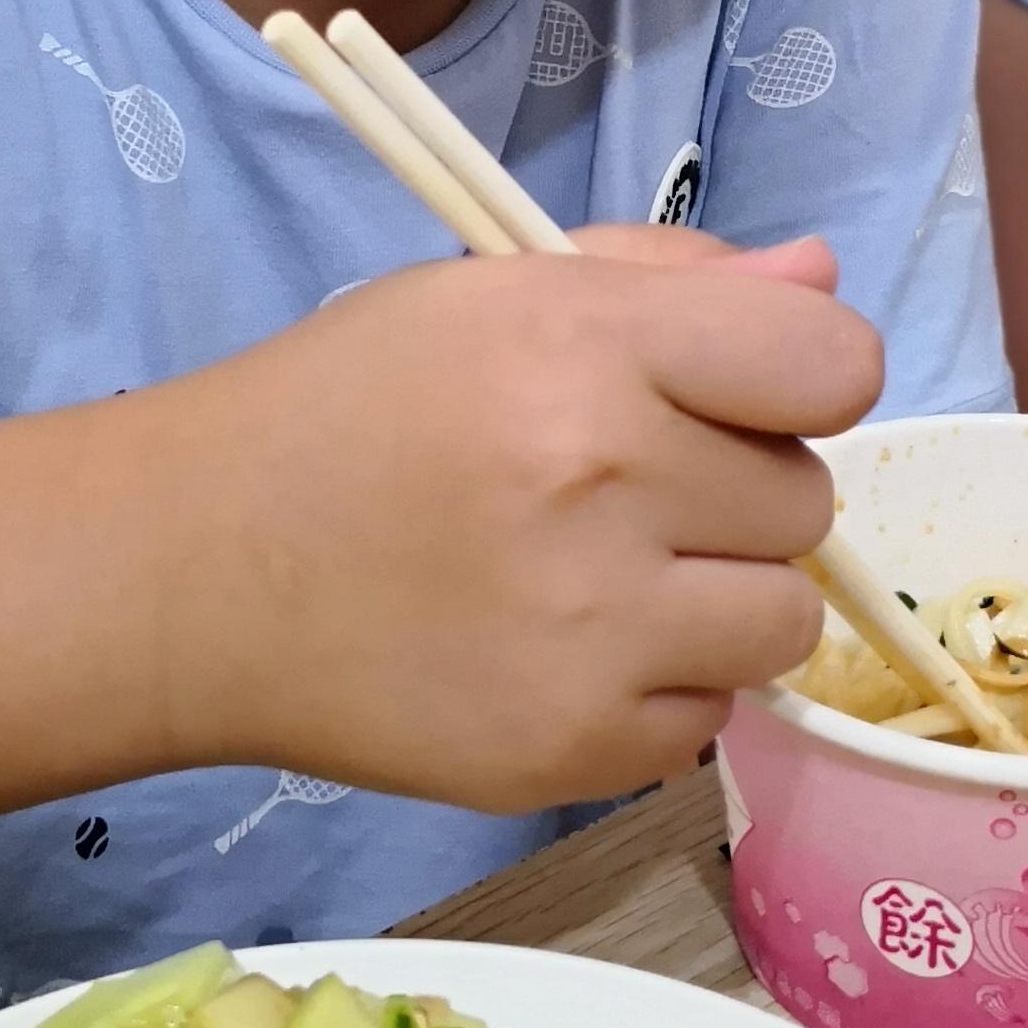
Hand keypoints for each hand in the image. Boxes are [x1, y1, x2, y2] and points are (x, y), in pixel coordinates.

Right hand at [150, 228, 879, 812]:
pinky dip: (655, 691)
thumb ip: (672, 279)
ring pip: (780, 621)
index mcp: (587, 345)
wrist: (193, 571)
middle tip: (621, 490)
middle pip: (807, 499)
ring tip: (606, 578)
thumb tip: (824, 280)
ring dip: (717, 601)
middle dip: (734, 491)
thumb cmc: (349, 407)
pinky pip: (707, 718)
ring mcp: (593, 630)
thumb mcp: (492, 293)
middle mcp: (602, 482)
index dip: (801, 379)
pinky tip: (560, 651)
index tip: (740, 398)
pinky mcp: (571, 748)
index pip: (834, 364)